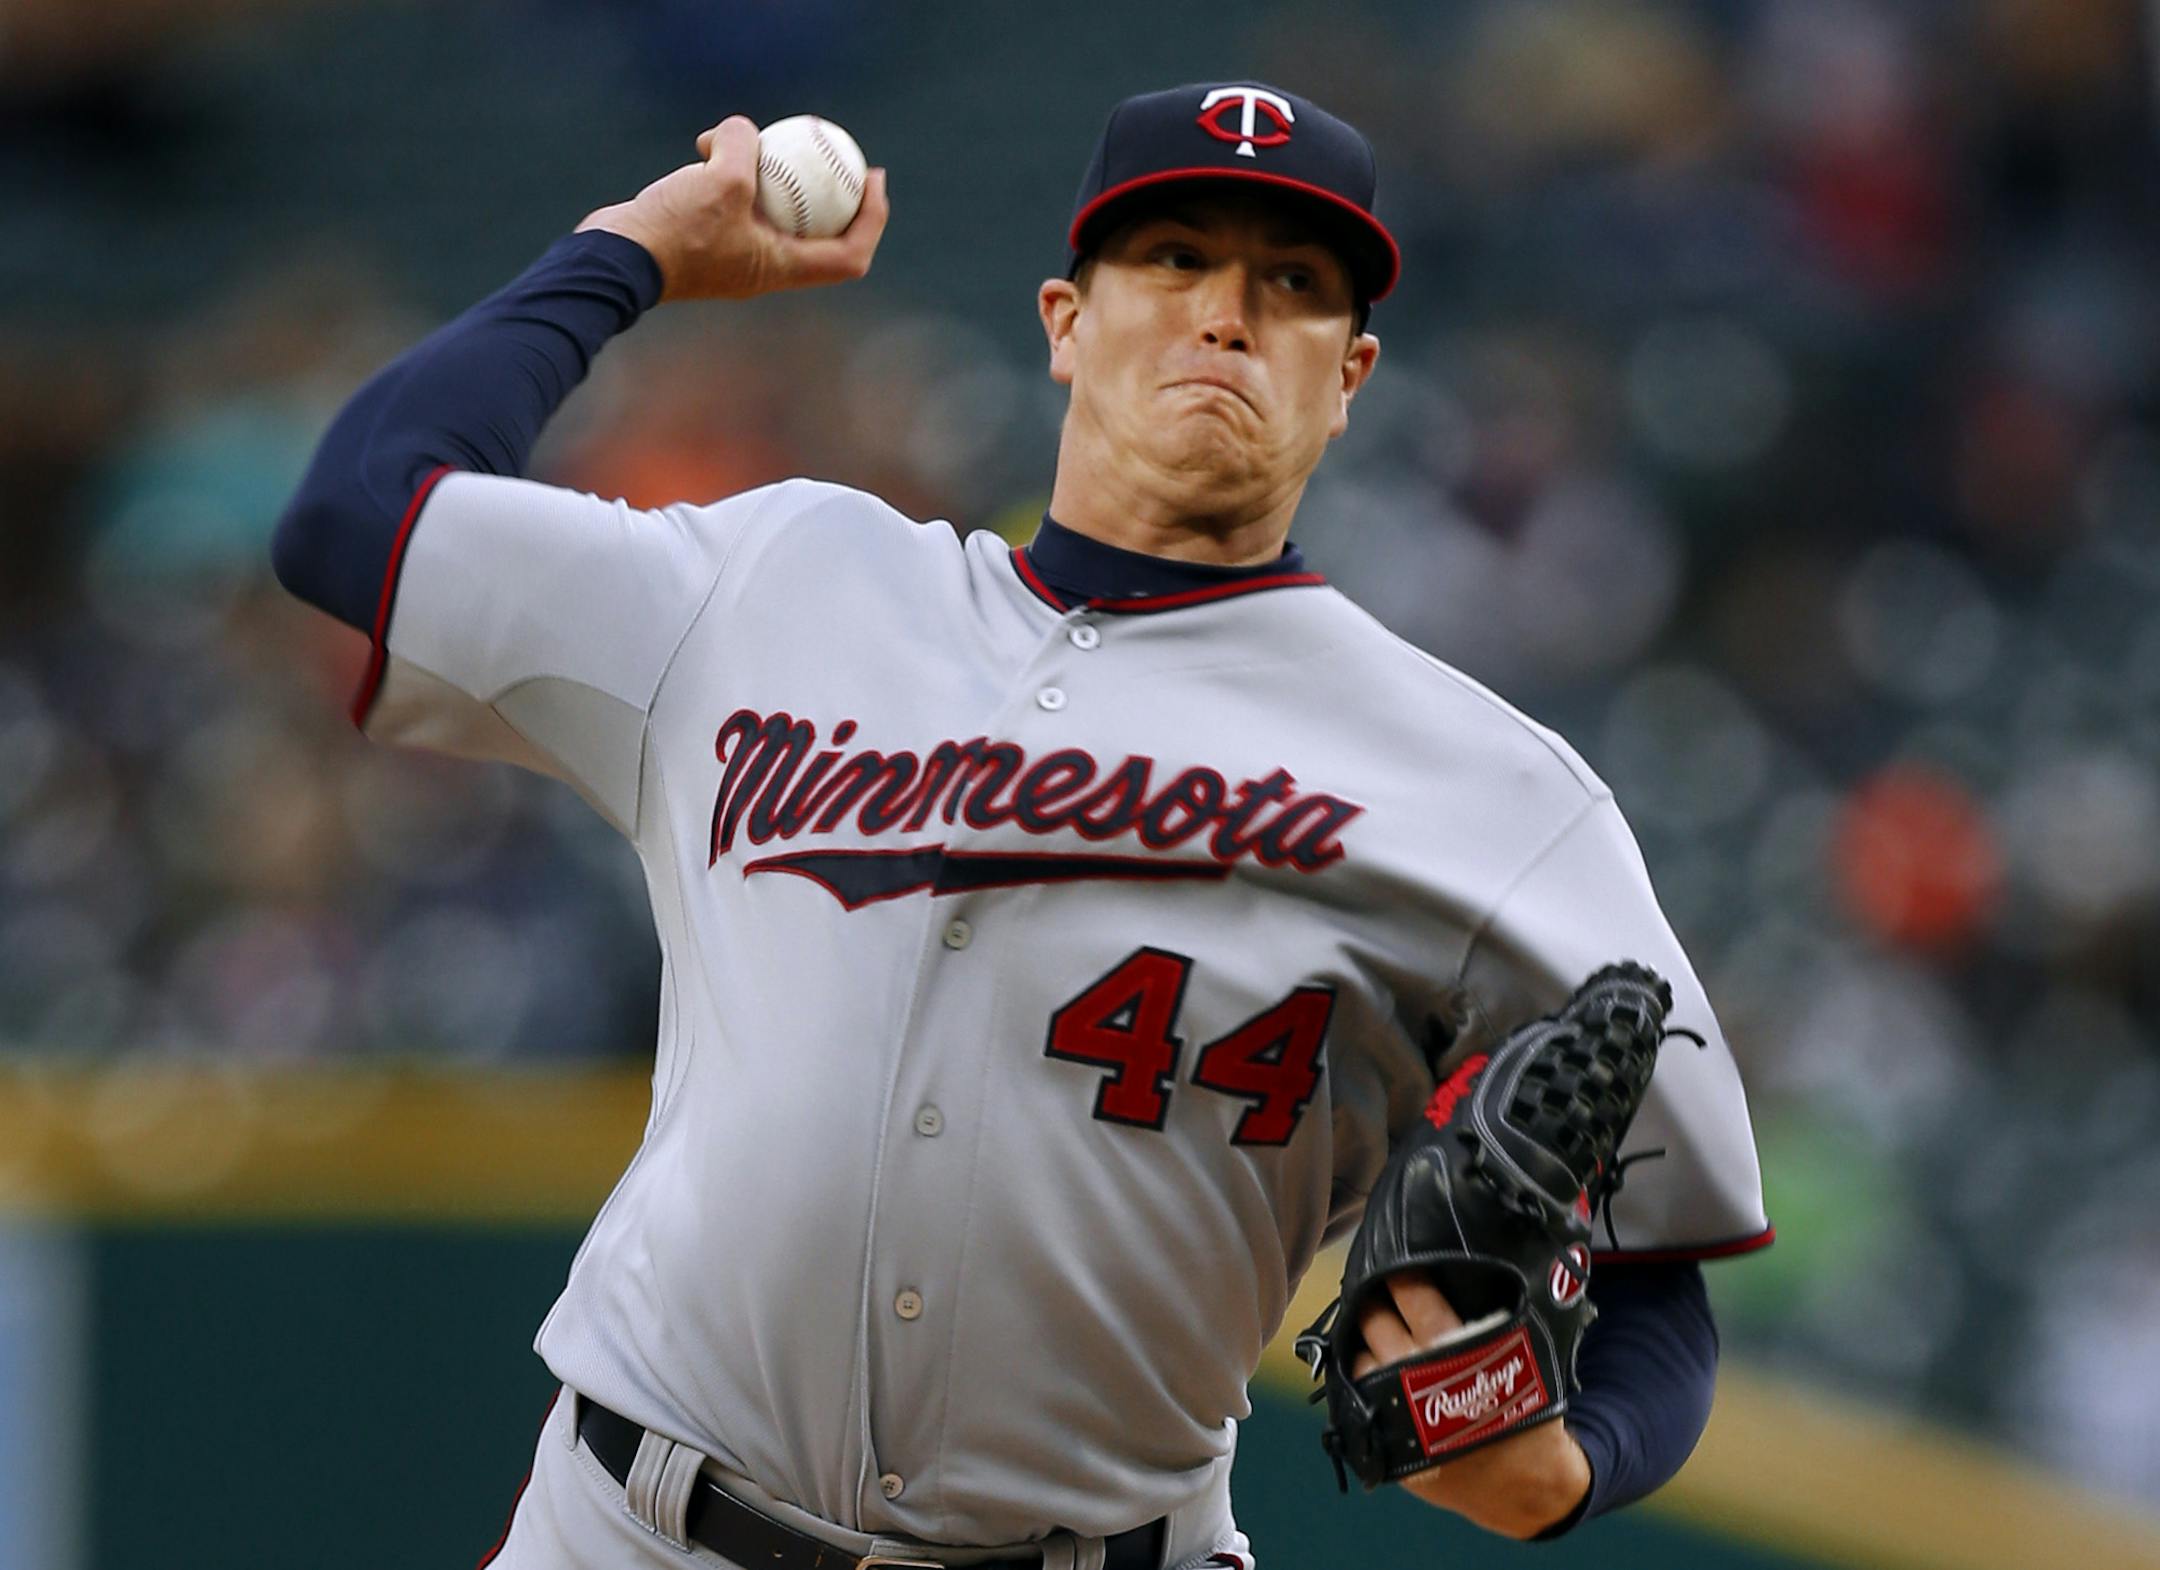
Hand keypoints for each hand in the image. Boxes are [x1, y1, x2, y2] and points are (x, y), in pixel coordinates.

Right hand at [574, 116, 889, 303]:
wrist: (614, 259)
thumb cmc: (674, 231)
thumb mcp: (722, 180)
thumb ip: (745, 147)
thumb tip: (746, 129)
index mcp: (781, 268)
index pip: (849, 256)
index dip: (872, 221)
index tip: (873, 181)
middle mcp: (763, 266)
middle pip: (818, 232)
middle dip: (834, 193)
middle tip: (840, 153)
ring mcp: (734, 254)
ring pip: (770, 209)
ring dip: (770, 171)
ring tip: (754, 137)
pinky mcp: (704, 238)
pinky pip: (733, 201)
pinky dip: (729, 172)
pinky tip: (707, 144)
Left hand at [1352, 1271, 1592, 1539]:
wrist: (1522, 1481)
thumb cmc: (1522, 1406)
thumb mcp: (1518, 1353)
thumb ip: (1490, 1314)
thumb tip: (1460, 1265)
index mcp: (1454, 1350)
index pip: (1412, 1293)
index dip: (1402, 1272)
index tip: (1397, 1260)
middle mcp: (1417, 1377)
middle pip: (1374, 1321)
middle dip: (1373, 1300)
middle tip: (1378, 1291)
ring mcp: (1397, 1411)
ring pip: (1356, 1359)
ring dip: (1362, 1340)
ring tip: (1373, 1329)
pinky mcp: (1385, 1441)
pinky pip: (1355, 1397)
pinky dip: (1359, 1377)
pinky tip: (1369, 1364)